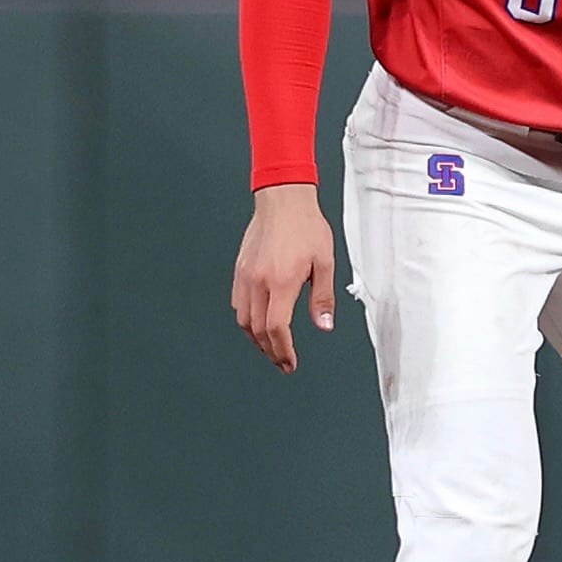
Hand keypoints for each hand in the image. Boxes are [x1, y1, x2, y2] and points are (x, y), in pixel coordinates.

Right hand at [232, 184, 339, 373]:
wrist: (283, 199)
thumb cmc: (305, 225)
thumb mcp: (324, 262)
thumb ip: (322, 298)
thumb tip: (324, 325)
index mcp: (281, 281)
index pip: (276, 328)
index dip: (283, 350)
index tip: (290, 362)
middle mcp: (259, 281)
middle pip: (258, 330)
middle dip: (271, 351)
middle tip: (283, 362)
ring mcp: (246, 276)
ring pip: (244, 320)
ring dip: (256, 339)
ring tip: (271, 348)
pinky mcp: (240, 270)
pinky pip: (237, 304)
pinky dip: (247, 320)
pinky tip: (258, 323)